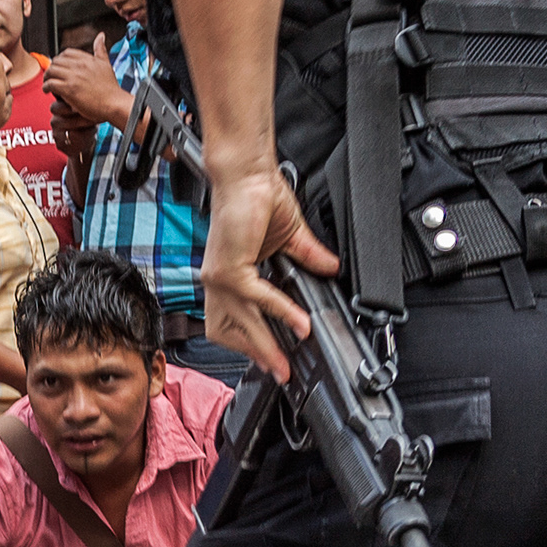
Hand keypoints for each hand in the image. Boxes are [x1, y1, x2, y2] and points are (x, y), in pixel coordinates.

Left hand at [45, 45, 128, 128]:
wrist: (114, 104)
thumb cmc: (111, 88)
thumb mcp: (106, 64)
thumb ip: (100, 50)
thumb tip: (100, 35)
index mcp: (87, 59)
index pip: (67, 53)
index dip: (60, 59)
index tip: (59, 67)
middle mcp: (80, 66)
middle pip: (56, 61)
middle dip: (52, 68)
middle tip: (50, 76)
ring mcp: (74, 77)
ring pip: (51, 71)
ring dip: (47, 77)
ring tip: (47, 83)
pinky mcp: (69, 90)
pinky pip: (50, 84)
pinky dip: (46, 87)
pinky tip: (47, 91)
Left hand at [200, 168, 330, 385]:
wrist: (248, 173)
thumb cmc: (259, 197)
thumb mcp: (289, 237)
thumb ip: (307, 258)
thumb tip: (330, 271)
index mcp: (226, 275)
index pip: (230, 321)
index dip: (249, 343)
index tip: (273, 360)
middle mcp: (217, 280)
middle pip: (229, 332)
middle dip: (256, 356)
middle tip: (281, 373)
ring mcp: (218, 276)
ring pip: (240, 324)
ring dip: (265, 346)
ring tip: (287, 363)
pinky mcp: (228, 268)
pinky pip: (257, 299)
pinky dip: (280, 312)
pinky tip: (299, 321)